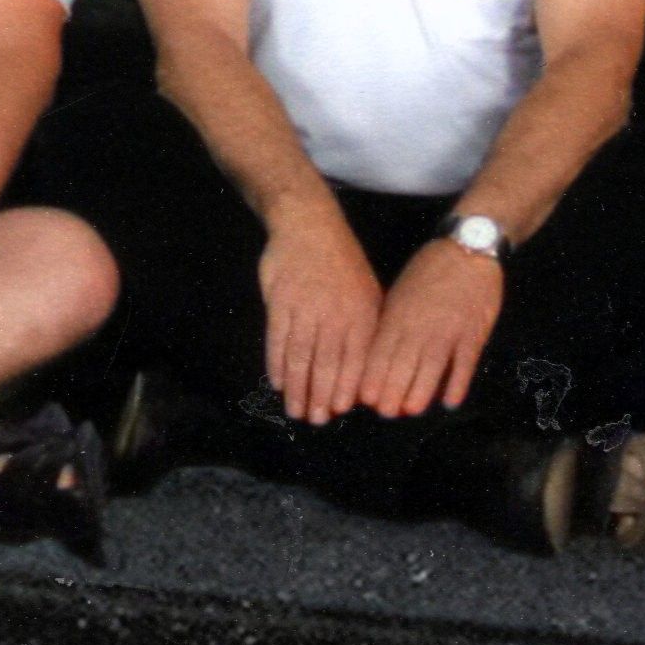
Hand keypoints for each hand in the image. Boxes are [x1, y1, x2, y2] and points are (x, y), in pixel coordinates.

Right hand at [256, 208, 384, 424]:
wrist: (310, 225)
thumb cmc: (342, 264)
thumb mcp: (368, 292)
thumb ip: (367, 330)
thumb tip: (365, 374)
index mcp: (362, 313)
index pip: (356, 359)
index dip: (346, 387)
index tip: (340, 411)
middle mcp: (335, 313)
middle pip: (327, 363)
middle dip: (321, 396)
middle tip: (315, 420)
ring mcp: (306, 307)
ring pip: (301, 356)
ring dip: (297, 387)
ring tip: (294, 409)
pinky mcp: (280, 301)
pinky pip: (278, 339)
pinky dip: (277, 363)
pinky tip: (276, 381)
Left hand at [359, 239, 501, 417]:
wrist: (468, 249)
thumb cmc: (428, 271)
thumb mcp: (400, 292)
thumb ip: (390, 324)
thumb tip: (376, 358)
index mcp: (398, 314)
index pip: (380, 352)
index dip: (372, 377)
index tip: (364, 399)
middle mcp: (420, 325)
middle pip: (403, 364)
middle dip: (392, 391)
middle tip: (386, 412)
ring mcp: (448, 330)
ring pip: (431, 368)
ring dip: (420, 392)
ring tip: (411, 410)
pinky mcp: (474, 333)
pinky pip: (465, 363)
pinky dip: (457, 383)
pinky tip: (450, 402)